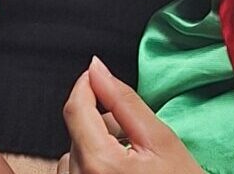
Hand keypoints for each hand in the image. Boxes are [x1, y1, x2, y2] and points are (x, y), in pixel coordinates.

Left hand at [58, 56, 202, 173]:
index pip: (75, 107)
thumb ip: (124, 101)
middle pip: (76, 131)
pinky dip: (91, 167)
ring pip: (72, 153)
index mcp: (99, 162)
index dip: (86, 84)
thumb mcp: (161, 140)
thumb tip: (97, 69)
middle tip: (133, 134)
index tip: (97, 76)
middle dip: (99, 122)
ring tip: (128, 160)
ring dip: (94, 147)